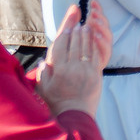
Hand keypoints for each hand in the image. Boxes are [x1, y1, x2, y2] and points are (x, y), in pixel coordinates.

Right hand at [36, 2, 110, 116]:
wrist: (75, 114)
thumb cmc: (57, 103)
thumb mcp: (44, 89)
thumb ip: (42, 75)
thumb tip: (43, 62)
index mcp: (59, 70)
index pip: (61, 47)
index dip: (64, 35)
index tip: (66, 28)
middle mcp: (72, 68)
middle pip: (74, 44)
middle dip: (76, 33)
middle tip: (77, 24)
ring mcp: (85, 70)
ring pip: (86, 48)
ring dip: (86, 36)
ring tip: (86, 27)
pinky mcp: (96, 74)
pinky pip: (95, 55)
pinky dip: (94, 45)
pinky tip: (94, 39)